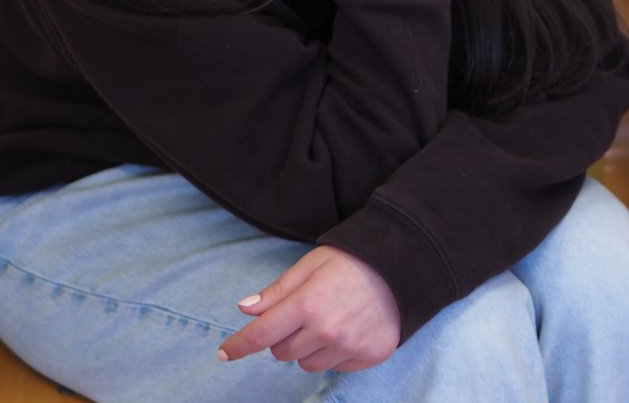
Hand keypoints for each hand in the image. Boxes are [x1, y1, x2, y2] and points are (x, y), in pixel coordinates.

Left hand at [218, 246, 401, 372]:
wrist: (404, 265)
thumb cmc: (353, 260)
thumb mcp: (311, 265)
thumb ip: (277, 291)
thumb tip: (245, 310)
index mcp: (308, 303)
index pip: (261, 335)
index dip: (238, 345)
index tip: (224, 353)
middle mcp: (327, 330)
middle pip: (282, 352)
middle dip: (283, 336)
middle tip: (303, 314)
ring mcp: (349, 346)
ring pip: (307, 364)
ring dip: (308, 348)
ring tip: (329, 320)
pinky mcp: (369, 356)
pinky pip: (335, 367)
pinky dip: (334, 353)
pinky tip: (348, 329)